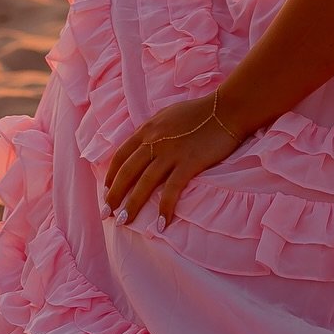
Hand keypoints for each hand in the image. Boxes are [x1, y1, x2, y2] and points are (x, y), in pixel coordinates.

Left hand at [101, 91, 243, 229]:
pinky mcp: (189, 163)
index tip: (106, 192)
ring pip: (144, 183)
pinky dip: (165, 208)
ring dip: (132, 205)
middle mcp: (154, 140)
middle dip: (114, 195)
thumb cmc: (200, 111)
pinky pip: (172, 189)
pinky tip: (161, 224)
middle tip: (107, 214)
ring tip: (122, 222)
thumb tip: (142, 146)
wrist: (227, 109)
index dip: (112, 176)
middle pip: (127, 172)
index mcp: (148, 128)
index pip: (121, 155)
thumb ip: (153, 130)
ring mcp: (171, 152)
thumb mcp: (168, 115)